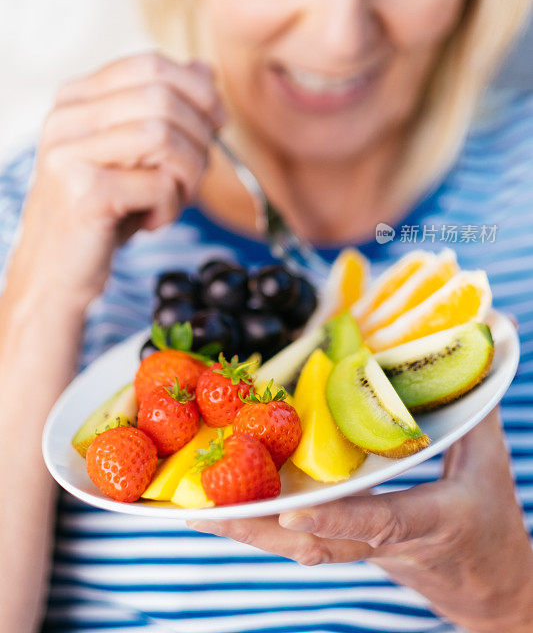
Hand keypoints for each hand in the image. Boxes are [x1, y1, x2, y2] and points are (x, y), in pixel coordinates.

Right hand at [12, 53, 223, 309]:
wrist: (56, 276)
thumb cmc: (102, 214)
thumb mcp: (136, 155)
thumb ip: (166, 110)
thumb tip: (206, 69)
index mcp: (75, 100)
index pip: (150, 64)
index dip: (197, 90)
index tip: (217, 122)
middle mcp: (65, 118)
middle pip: (163, 97)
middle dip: (199, 138)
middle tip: (194, 174)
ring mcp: (69, 153)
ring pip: (164, 136)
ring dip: (187, 175)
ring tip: (174, 199)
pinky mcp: (84, 192)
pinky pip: (159, 184)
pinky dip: (170, 208)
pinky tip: (150, 222)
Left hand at [189, 409, 532, 632]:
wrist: (484, 586)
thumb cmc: (490, 520)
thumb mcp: (490, 462)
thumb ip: (474, 409)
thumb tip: (479, 344)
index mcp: (430, 523)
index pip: (382, 522)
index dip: (338, 518)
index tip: (293, 510)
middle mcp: (384, 544)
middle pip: (315, 544)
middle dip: (260, 529)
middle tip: (205, 510)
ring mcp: (360, 550)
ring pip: (296, 546)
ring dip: (247, 530)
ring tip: (195, 510)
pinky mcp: (344, 547)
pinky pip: (296, 539)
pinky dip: (258, 525)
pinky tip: (221, 509)